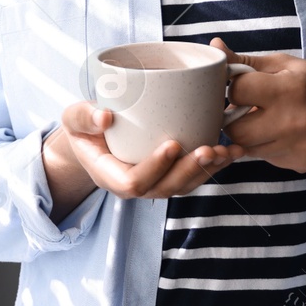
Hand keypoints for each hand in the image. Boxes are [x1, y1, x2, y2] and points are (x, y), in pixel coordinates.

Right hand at [54, 100, 248, 200]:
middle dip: (190, 170)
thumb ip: (83, 117)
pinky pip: (194, 176)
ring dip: (209, 170)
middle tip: (210, 149)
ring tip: (229, 150)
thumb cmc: (83, 127)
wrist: (93, 136)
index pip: (134, 182)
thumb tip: (104, 117)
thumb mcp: (73, 119)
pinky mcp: (170, 173)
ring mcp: (155, 181)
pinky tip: (233, 149)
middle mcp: (136, 185)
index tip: (173, 144)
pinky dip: (215, 164)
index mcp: (110, 175)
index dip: (155, 168)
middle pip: (167, 188)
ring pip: (185, 185)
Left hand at [212, 37, 305, 171]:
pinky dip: (266, 146)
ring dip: (249, 134)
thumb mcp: (285, 64)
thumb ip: (246, 61)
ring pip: (248, 148)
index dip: (233, 88)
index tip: (242, 86)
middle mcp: (295, 122)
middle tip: (245, 108)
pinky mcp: (302, 164)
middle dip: (233, 119)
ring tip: (265, 119)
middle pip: (235, 130)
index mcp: (290, 89)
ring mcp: (299, 147)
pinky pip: (266, 158)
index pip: (237, 92)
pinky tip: (281, 133)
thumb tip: (214, 47)